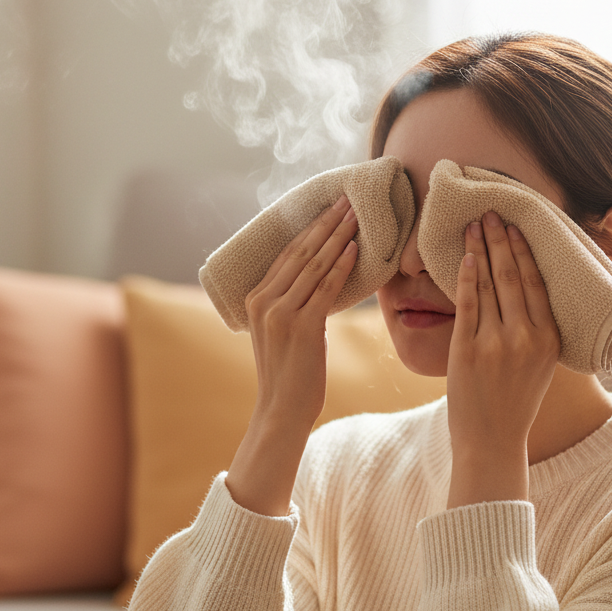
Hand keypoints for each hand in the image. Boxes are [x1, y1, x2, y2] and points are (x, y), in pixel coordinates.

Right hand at [226, 194, 358, 515]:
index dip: (309, 228)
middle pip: (299, 252)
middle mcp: (263, 301)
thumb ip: (292, 305)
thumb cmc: (289, 375)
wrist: (282, 410)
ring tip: (356, 215)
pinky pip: (325, 288)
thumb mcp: (282, 333)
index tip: (329, 207)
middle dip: (325, 223)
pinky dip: (341, 266)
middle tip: (347, 200)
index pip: (285, 253)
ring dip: (337, 237)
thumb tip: (320, 280)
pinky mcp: (301, 326)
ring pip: (313, 265)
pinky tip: (355, 249)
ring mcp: (280, 313)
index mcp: (255, 299)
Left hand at [446, 212, 559, 507]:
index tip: (516, 226)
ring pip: (490, 285)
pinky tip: (464, 257)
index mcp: (550, 339)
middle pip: (514, 276)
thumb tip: (528, 291)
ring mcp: (496, 344)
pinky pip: (467, 305)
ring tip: (474, 225)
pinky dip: (466, 278)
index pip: (538, 283)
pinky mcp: (467, 352)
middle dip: (501, 240)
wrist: (491, 442)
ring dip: (481, 250)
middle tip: (492, 212)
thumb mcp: (540, 365)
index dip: (526, 251)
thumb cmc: (514, 403)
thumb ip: (537, 331)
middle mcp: (527, 338)